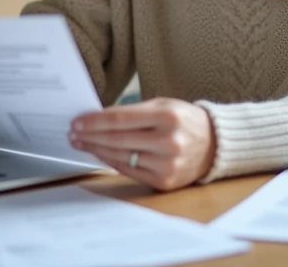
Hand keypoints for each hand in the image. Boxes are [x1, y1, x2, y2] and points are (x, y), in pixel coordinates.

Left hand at [68, 98, 216, 190]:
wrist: (214, 145)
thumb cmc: (184, 120)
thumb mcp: (163, 105)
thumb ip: (133, 112)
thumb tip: (98, 119)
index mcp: (168, 116)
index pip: (121, 119)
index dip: (95, 121)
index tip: (77, 121)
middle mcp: (168, 142)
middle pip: (117, 139)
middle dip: (90, 136)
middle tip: (73, 133)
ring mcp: (167, 164)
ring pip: (121, 157)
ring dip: (97, 150)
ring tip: (82, 143)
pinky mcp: (165, 181)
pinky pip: (130, 171)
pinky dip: (112, 162)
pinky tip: (101, 154)